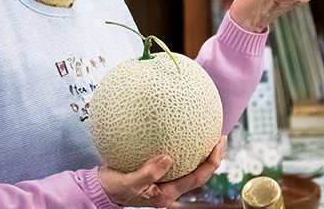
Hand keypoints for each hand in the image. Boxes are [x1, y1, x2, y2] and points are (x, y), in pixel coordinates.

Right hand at [99, 137, 226, 207]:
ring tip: (210, 131)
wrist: (102, 189)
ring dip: (203, 150)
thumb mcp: (128, 183)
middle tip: (221, 135)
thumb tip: (167, 158)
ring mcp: (166, 180)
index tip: (217, 144)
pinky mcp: (159, 171)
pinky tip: (183, 130)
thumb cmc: (114, 188)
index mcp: (168, 193)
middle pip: (201, 172)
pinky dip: (184, 145)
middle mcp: (171, 188)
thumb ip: (147, 173)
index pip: (198, 178)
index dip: (211, 162)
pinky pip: (177, 157)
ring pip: (191, 165)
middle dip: (214, 155)